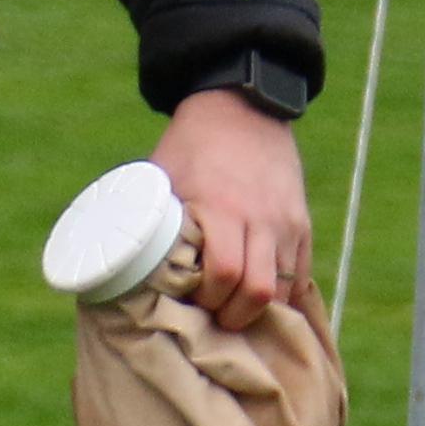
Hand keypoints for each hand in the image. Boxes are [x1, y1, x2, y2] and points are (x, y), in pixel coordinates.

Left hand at [155, 90, 311, 325]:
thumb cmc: (191, 146)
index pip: (224, 273)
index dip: (208, 300)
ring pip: (284, 289)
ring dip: (258, 309)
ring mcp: (287, 222)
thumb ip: (152, 220)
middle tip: (213, 317)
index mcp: (222, 207)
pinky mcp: (301, 223)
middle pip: (259, 291)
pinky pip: (300, 275)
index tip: (191, 304)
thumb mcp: (163, 178)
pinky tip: (260, 302)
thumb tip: (122, 265)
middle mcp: (261, 218)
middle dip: (234, 315)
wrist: (241, 108)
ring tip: (233, 310)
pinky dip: (282, 296)